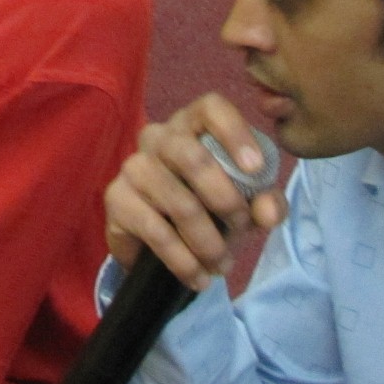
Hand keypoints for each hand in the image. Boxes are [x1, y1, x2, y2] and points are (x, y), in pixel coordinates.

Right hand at [103, 93, 286, 290]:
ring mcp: (133, 166)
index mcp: (194, 126)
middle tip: (242, 228)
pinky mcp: (116, 198)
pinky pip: (155, 229)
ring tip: (222, 265)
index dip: (234, 132)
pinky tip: (198, 276)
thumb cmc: (211, 208)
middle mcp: (159, 137)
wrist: (165, 244)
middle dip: (225, 199)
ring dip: (208, 241)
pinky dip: (183, 260)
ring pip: (177, 201)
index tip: (256, 169)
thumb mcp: (248, 205)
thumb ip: (267, 203)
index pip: (210, 107)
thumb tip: (267, 211)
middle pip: (191, 155)